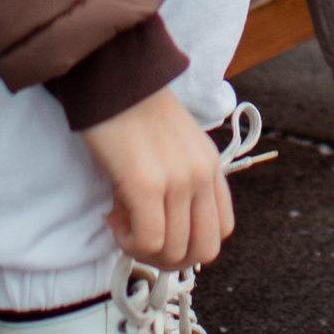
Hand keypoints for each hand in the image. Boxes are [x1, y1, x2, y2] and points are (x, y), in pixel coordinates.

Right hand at [81, 84, 232, 268]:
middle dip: (169, 259)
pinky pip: (148, 240)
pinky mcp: (146, 183)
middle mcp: (201, 175)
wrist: (112, 74)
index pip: (221, 230)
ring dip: (143, 248)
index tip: (160, 229)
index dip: (189, 243)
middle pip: (203, 251)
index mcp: (211, 166)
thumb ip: (180, 184)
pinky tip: (112, 215)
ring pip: (173, 251)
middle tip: (139, 239)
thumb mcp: (174, 148)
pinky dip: (128, 240)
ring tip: (121, 218)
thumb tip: (161, 230)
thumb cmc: (133, 111)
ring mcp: (177, 180)